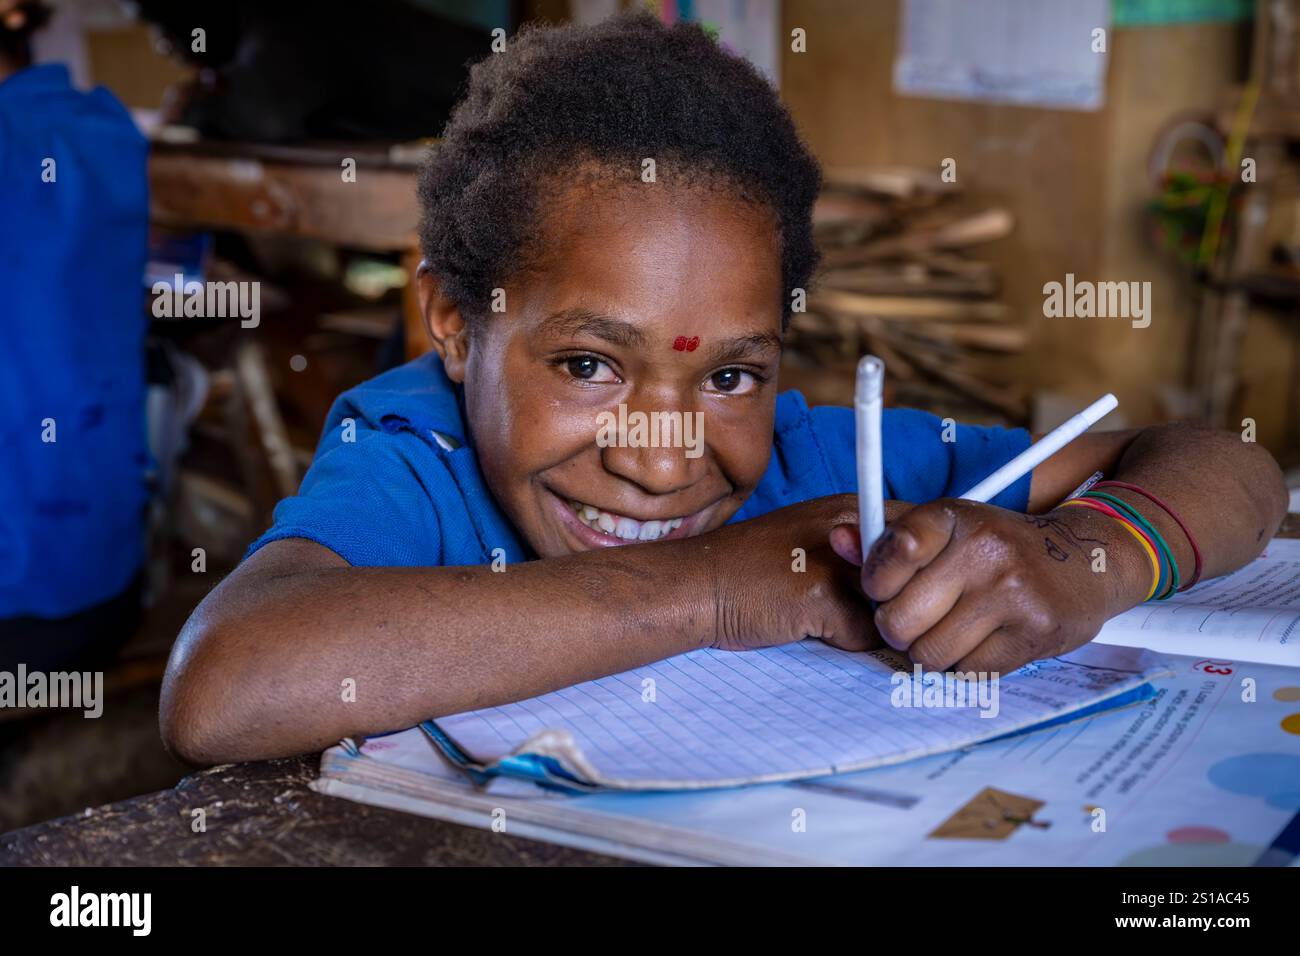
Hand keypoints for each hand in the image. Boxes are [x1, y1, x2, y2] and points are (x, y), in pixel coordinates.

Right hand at [707, 494, 911, 652]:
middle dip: (895, 598)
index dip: (917, 568)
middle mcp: (850, 526)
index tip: (895, 586)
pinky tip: (807, 626)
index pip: (919, 534)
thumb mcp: (813, 540)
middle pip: (914, 574)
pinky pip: (864, 635)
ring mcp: (837, 561)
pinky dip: (842, 641)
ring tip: (823, 613)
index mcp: (849, 507)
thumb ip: (862, 552)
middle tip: (853, 603)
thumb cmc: (751, 569)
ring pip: (893, 608)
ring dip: (868, 622)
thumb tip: (918, 588)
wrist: (697, 585)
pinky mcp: (822, 598)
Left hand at [828, 499, 1145, 673]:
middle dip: (897, 628)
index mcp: (953, 516)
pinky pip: (966, 672)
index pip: (888, 556)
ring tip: (948, 630)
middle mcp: (983, 550)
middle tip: (915, 619)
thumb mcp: (945, 530)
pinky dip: (964, 665)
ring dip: (930, 652)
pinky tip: (979, 641)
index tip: (885, 588)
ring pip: (928, 653)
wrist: (1085, 561)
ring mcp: (1011, 593)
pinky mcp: (1032, 633)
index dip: (875, 583)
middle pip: (897, 621)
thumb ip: (886, 540)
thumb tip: (834, 540)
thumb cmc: (997, 549)